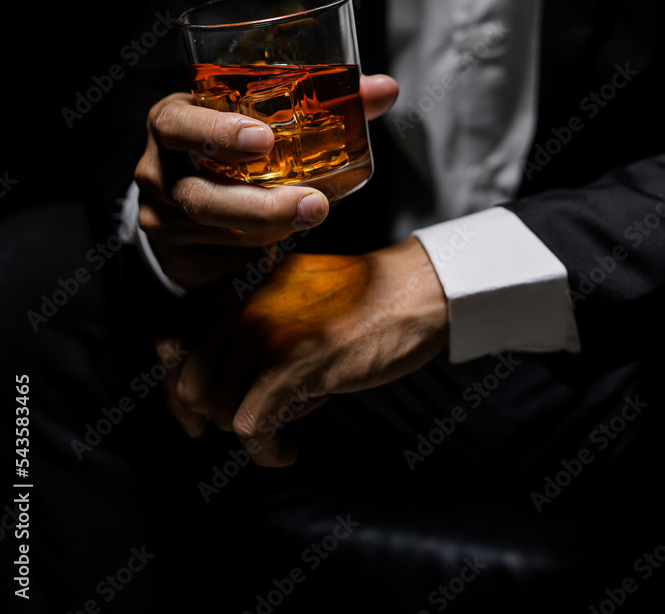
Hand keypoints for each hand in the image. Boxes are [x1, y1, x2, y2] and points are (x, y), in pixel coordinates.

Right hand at [134, 74, 397, 288]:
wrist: (188, 193)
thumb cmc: (232, 144)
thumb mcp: (261, 114)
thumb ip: (325, 101)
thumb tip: (386, 88)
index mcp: (171, 121)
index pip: (178, 124)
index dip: (217, 132)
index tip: (264, 140)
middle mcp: (156, 169)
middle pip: (202, 194)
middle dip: (263, 204)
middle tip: (315, 203)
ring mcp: (160, 217)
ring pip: (218, 232)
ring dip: (270, 228)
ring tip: (312, 217)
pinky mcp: (175, 257)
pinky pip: (221, 262)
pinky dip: (256, 255)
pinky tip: (278, 248)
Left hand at [156, 237, 448, 463]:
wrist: (414, 291)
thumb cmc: (361, 302)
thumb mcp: (292, 297)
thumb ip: (250, 324)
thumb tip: (209, 384)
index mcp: (240, 289)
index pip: (174, 344)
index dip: (180, 391)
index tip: (197, 418)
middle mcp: (243, 306)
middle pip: (190, 384)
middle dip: (213, 419)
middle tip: (249, 428)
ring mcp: (266, 332)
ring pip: (219, 410)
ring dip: (250, 433)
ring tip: (286, 426)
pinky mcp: (293, 362)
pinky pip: (251, 426)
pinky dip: (265, 451)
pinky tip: (287, 450)